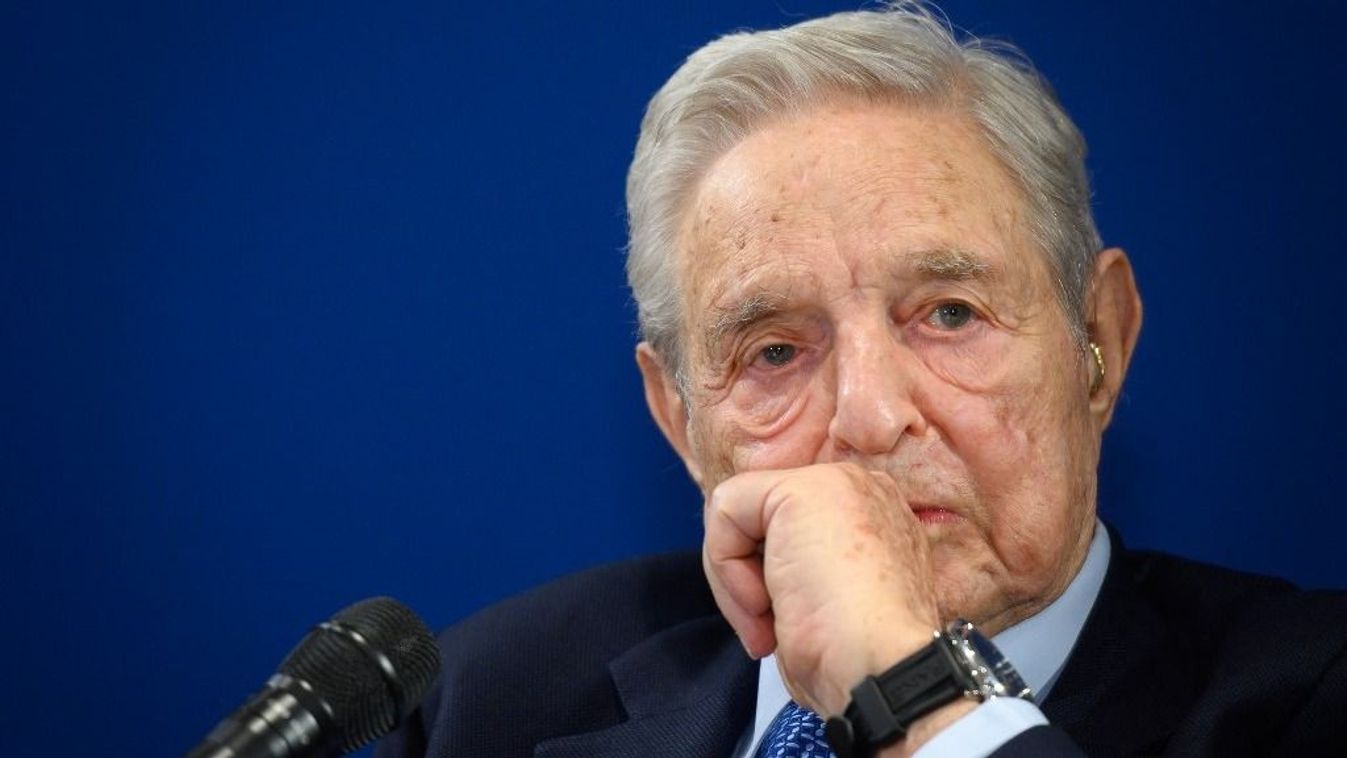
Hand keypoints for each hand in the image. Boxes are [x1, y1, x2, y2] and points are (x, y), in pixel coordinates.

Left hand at [701, 462, 941, 715]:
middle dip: (745, 578)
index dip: (762, 578)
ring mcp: (833, 484)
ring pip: (736, 515)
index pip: (782, 528)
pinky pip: (725, 512)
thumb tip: (755, 577)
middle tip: (766, 631)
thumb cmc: (854, 659)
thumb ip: (792, 573)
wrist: (880, 667)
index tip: (776, 628)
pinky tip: (763, 603)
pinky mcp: (799, 489)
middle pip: (757, 518)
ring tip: (768, 627)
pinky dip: (727, 569)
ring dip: (736, 584)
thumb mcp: (819, 607)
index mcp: (869, 519)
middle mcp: (856, 492)